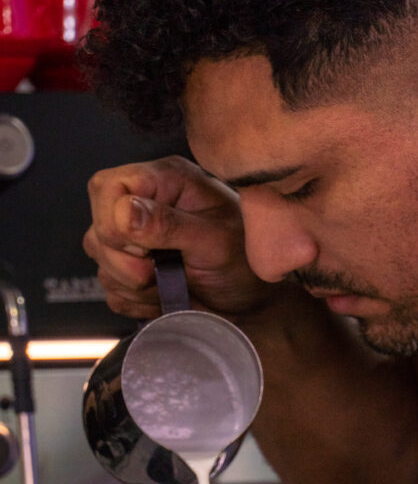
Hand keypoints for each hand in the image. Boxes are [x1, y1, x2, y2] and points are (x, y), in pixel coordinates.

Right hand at [83, 155, 268, 319]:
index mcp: (167, 180)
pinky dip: (137, 301)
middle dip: (128, 262)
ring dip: (135, 285)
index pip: (108, 187)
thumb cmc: (245, 262)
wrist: (253, 302)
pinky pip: (110, 289)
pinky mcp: (131, 269)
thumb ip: (170, 224)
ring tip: (174, 282)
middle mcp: (146, 203)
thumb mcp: (215, 241)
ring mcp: (134, 237)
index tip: (148, 248)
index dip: (116, 222)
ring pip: (100, 261)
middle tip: (165, 269)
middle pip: (98, 229)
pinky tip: (166, 294)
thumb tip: (123, 210)